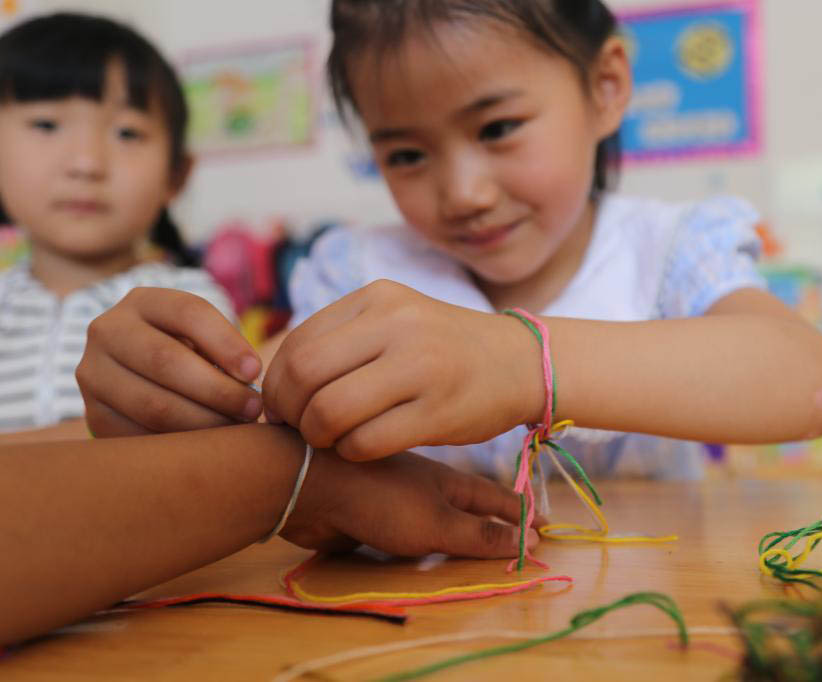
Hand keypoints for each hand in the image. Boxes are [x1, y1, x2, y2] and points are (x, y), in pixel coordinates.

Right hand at [76, 288, 263, 436]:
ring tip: (234, 427)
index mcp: (143, 302)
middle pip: (166, 360)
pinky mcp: (94, 413)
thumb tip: (250, 382)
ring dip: (203, 421)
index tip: (254, 372)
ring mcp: (93, 373)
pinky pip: (139, 434)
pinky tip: (204, 443)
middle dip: (218, 389)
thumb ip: (222, 350)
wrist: (136, 375)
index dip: (225, 343)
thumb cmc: (188, 352)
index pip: (188, 313)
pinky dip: (178, 442)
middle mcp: (108, 331)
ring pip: (153, 403)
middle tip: (252, 408)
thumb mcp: (201, 337)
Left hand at [262, 280, 542, 460]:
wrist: (522, 363)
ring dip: (318, 436)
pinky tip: (362, 448)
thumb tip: (277, 378)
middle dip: (289, 411)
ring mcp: (420, 367)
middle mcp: (397, 325)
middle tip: (298, 429)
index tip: (285, 407)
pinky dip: (352, 452)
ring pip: (331, 411)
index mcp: (379, 299)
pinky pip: (367, 441)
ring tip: (329, 440)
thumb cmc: (447, 349)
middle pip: (305, 374)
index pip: (298, 342)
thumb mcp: (398, 321)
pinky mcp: (438, 411)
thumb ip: (344, 338)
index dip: (278, 384)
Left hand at [282, 450, 541, 557]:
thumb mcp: (435, 521)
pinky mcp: (369, 509)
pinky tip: (420, 540)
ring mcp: (395, 494)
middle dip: (490, 513)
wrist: (309, 486)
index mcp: (444, 482)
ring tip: (475, 535)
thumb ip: (476, 534)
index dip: (518, 512)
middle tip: (516, 527)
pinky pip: (405, 522)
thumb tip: (527, 541)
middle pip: (465, 500)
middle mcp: (422, 484)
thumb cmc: (378, 500)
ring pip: (434, 509)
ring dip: (456, 520)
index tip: (543, 523)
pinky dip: (421, 530)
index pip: (492, 497)